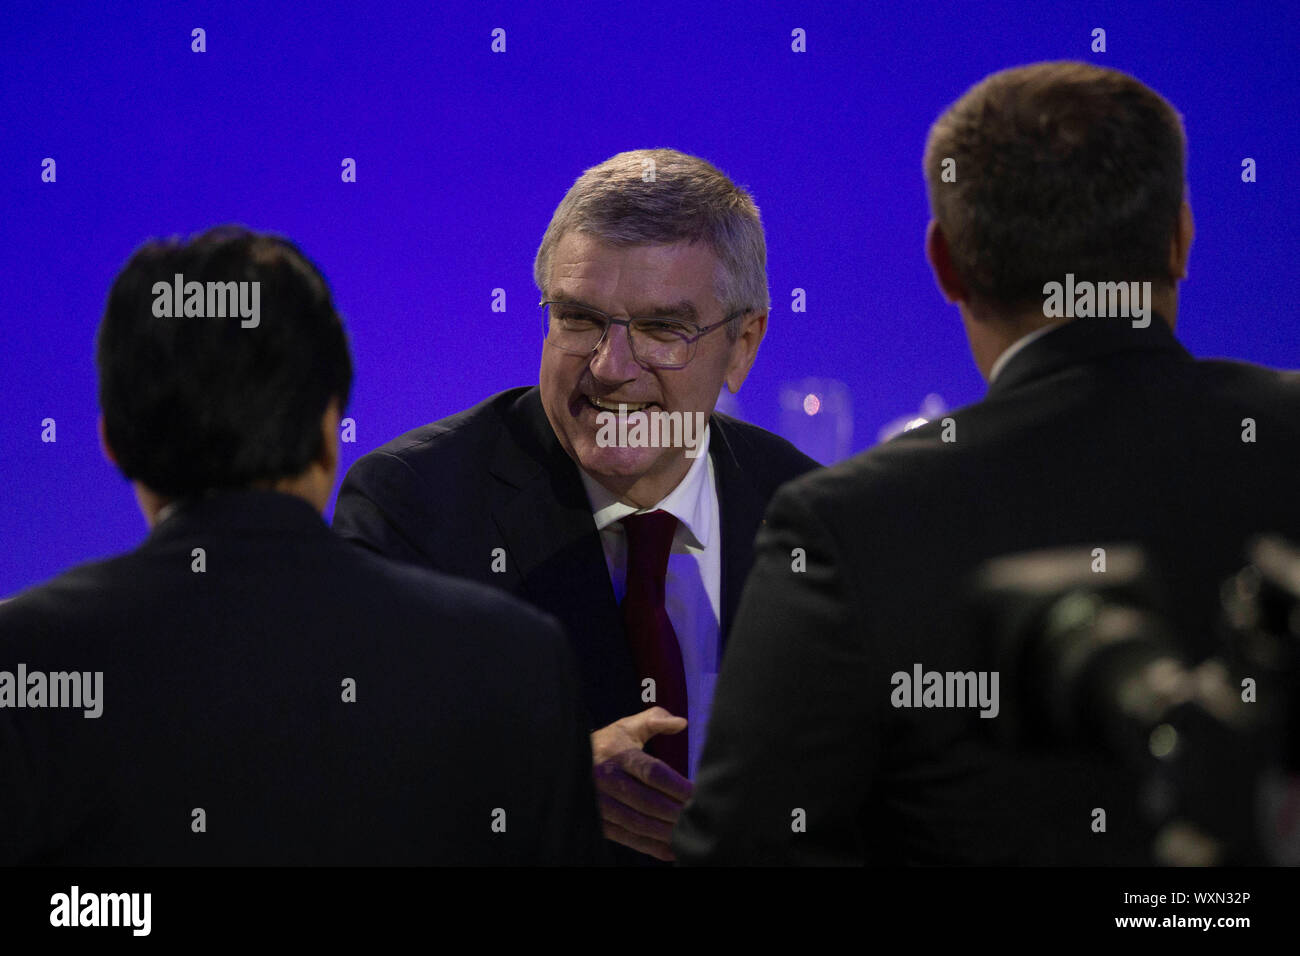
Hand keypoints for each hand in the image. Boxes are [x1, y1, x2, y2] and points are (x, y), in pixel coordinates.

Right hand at [591, 706, 692, 860]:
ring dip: (665, 832)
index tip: (696, 793)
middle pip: (646, 801)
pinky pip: (626, 838)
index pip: (652, 772)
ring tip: (687, 835)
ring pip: (637, 823)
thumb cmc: (608, 743)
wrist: (568, 760)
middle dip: (674, 812)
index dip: (676, 786)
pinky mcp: (597, 821)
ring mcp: (599, 803)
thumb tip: (682, 723)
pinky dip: (650, 847)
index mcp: (617, 754)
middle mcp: (605, 779)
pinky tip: (670, 851)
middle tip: (697, 817)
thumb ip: (656, 720)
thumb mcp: (628, 727)